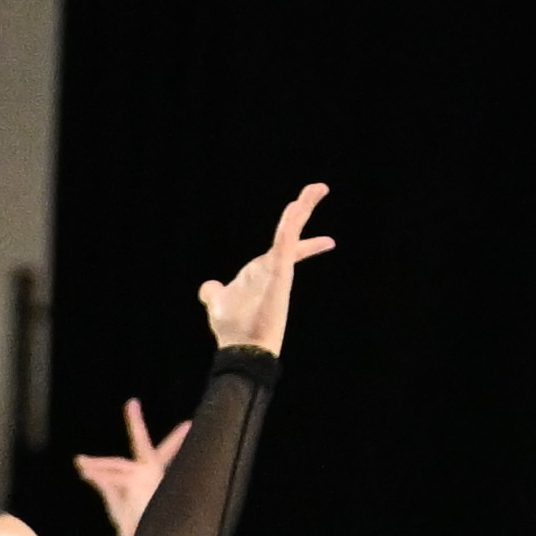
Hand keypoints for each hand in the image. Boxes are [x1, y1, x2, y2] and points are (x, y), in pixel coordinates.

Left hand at [71, 397, 187, 535]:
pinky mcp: (136, 481)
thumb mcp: (116, 502)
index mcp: (155, 475)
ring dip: (96, 466)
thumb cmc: (132, 526)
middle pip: (142, 443)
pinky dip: (96, 474)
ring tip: (80, 463)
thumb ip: (104, 484)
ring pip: (117, 465)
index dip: (176, 438)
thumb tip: (85, 468)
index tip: (189, 424)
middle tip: (132, 403)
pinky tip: (84, 470)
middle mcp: (153, 472)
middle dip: (136, 423)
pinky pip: (111, 475)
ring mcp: (146, 475)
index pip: (166, 452)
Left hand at [199, 184, 332, 355]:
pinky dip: (289, 227)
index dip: (303, 242)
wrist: (242, 348)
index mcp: (262, 270)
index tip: (328, 241)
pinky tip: (295, 207)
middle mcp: (272, 267)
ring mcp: (277, 270)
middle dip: (304, 209)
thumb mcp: (218, 302)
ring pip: (289, 231)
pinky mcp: (279, 274)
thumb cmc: (234, 328)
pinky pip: (284, 244)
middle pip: (290, 232)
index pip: (284, 247)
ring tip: (316, 188)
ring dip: (302, 208)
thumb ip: (214, 292)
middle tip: (320, 188)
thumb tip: (208, 287)